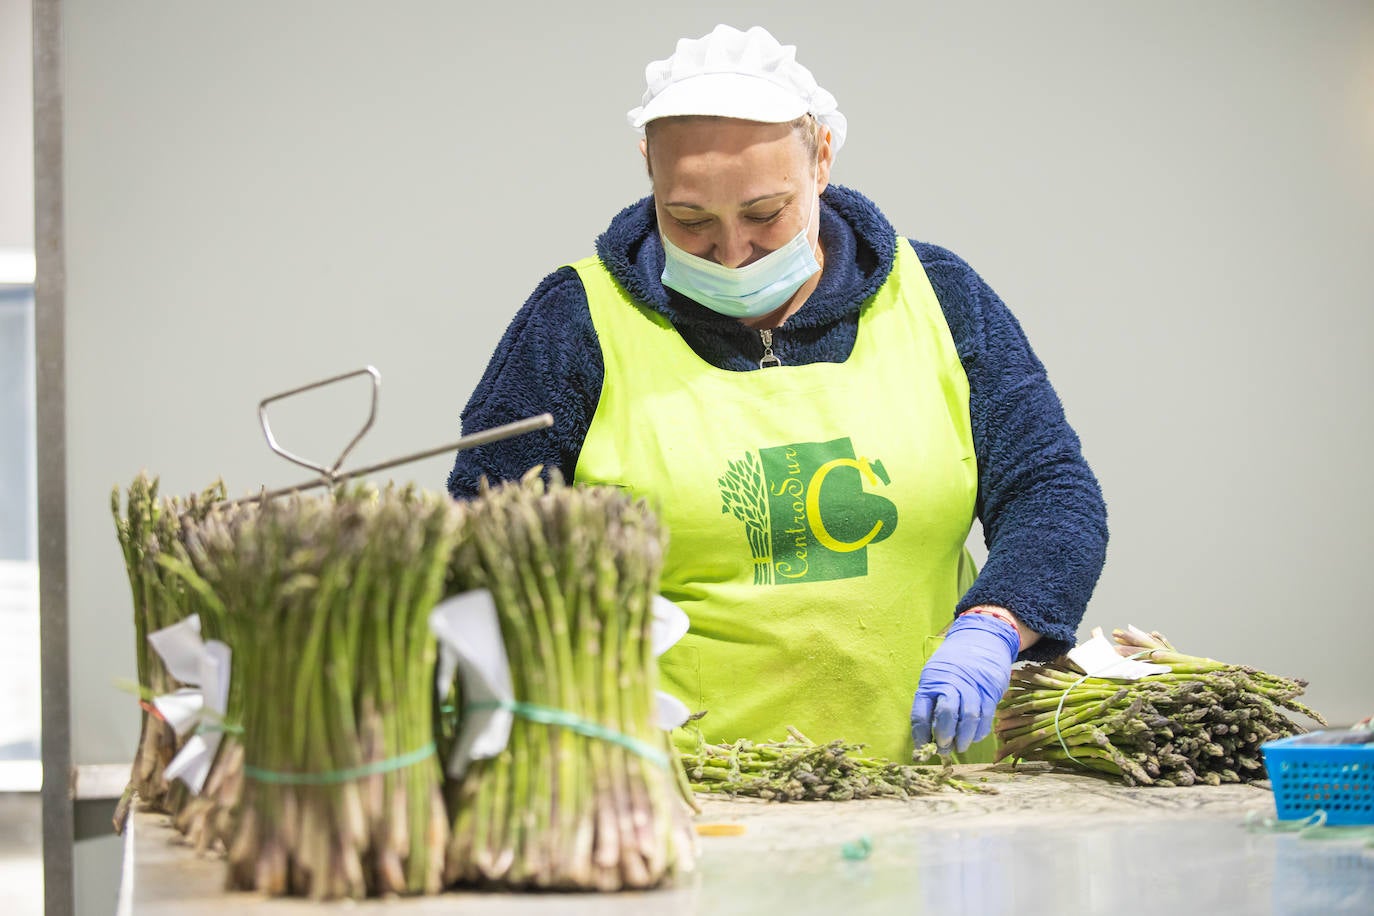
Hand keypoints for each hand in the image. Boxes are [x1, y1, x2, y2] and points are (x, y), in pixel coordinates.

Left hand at [910, 612, 1019, 753]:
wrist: (982, 640)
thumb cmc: (953, 664)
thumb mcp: (935, 675)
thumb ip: (931, 702)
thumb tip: (927, 736)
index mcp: (931, 680)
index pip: (921, 712)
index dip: (920, 735)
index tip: (922, 750)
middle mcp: (951, 682)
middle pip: (947, 713)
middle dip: (945, 736)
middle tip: (944, 749)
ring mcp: (973, 686)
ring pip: (968, 718)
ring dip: (964, 738)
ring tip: (959, 747)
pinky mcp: (991, 691)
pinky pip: (986, 716)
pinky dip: (980, 731)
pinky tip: (974, 737)